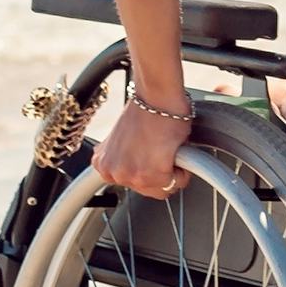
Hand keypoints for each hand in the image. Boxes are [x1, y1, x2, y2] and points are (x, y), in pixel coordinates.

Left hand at [94, 77, 191, 195]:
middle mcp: (112, 173)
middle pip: (146, 189)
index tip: (152, 158)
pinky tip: (175, 150)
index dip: (147, 170)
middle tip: (163, 151)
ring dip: (171, 171)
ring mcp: (130, 176)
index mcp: (103, 164)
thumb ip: (124, 157)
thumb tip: (137, 164)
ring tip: (168, 149)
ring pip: (162, 188)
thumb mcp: (123, 140)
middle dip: (159, 173)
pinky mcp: (152, 176)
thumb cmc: (146, 110)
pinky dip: (182, 170)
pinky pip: (176, 183)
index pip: (130, 183)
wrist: (156, 97)